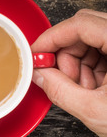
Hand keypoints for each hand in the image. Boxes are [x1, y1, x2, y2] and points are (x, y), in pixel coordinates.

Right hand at [31, 9, 106, 136]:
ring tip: (79, 89)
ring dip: (77, 63)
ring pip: (93, 40)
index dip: (53, 37)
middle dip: (65, 52)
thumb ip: (60, 90)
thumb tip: (38, 74)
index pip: (83, 24)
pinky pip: (104, 53)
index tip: (36, 51)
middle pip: (87, 28)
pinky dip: (90, 69)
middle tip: (54, 75)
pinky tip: (91, 89)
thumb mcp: (96, 112)